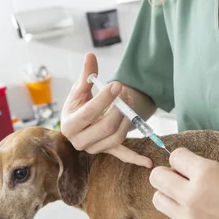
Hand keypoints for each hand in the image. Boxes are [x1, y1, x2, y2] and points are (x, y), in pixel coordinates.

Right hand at [61, 53, 151, 167]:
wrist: (79, 121)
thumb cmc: (79, 104)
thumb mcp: (80, 89)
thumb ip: (87, 74)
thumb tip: (91, 55)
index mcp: (69, 125)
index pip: (89, 113)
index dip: (104, 99)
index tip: (117, 85)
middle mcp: (80, 140)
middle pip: (105, 127)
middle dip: (120, 109)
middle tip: (126, 93)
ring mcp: (94, 148)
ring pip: (116, 137)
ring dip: (128, 120)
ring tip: (131, 103)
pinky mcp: (107, 151)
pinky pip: (122, 156)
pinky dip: (135, 159)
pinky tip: (148, 162)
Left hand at [149, 147, 218, 218]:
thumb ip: (209, 176)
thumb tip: (189, 175)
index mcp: (208, 173)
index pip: (175, 156)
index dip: (182, 162)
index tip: (188, 168)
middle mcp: (192, 196)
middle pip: (157, 178)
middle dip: (166, 177)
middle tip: (179, 184)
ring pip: (161, 202)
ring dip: (172, 200)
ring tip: (192, 208)